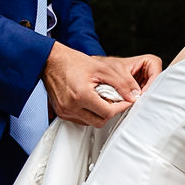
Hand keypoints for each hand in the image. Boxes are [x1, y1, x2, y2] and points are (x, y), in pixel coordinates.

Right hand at [43, 46, 164, 125]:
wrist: (50, 61)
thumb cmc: (73, 62)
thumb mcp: (102, 68)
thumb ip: (121, 83)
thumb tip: (134, 96)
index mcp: (81, 95)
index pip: (108, 112)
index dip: (120, 107)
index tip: (125, 100)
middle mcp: (71, 107)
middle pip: (100, 122)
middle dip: (110, 112)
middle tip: (115, 101)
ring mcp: (64, 111)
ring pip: (90, 123)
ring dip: (99, 114)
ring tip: (102, 99)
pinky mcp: (61, 113)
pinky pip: (80, 120)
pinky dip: (89, 114)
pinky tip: (91, 102)